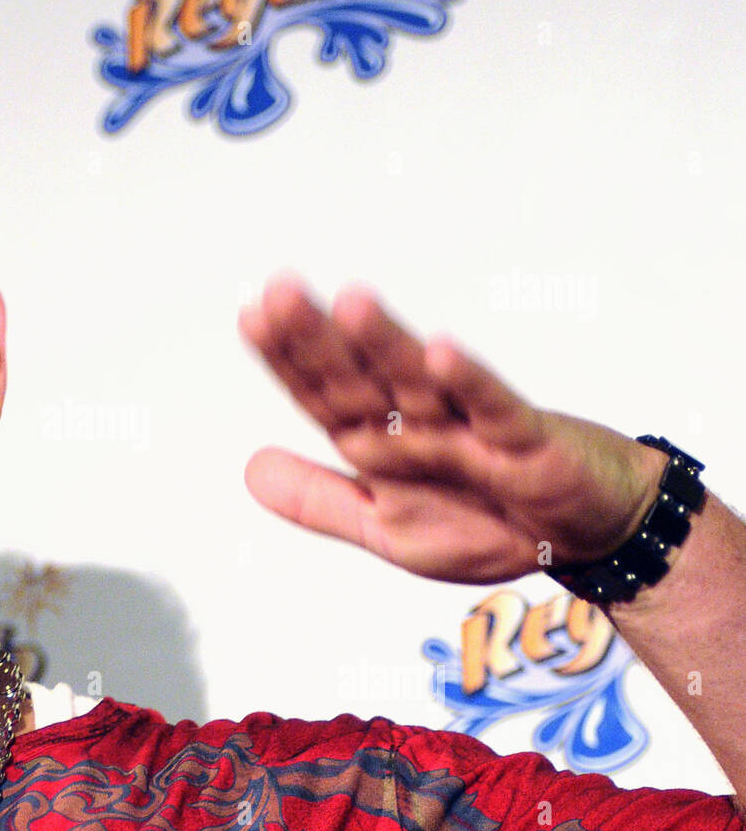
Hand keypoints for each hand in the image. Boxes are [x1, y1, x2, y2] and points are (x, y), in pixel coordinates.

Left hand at [238, 276, 668, 584]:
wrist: (583, 539)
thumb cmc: (486, 523)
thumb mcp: (387, 530)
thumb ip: (320, 501)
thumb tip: (248, 470)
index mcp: (379, 444)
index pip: (322, 396)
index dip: (287, 360)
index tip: (251, 316)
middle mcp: (417, 426)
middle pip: (360, 379)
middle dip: (318, 340)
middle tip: (280, 292)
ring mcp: (470, 430)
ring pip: (419, 383)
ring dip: (386, 345)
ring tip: (351, 305)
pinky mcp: (525, 443)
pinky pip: (494, 410)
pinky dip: (469, 384)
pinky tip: (440, 352)